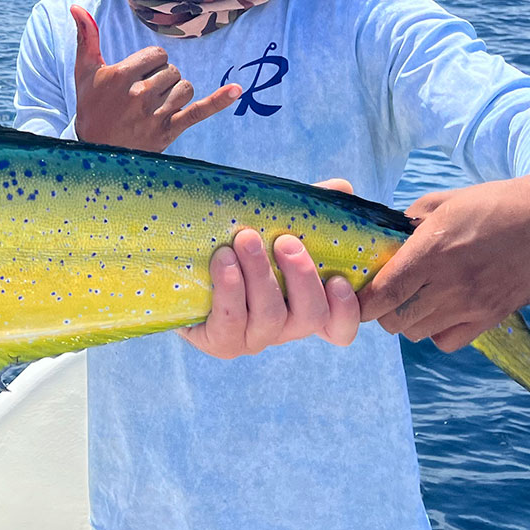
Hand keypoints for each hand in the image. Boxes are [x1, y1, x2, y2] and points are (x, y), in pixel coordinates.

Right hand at [70, 6, 239, 150]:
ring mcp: (156, 114)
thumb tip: (77, 7)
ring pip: (185, 87)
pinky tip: (236, 89)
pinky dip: (219, 101)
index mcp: (121, 76)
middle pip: (172, 70)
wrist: (95, 151)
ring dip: (175, 92)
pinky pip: (198, 111)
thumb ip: (86, 38)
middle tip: (142, 95)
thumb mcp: (85, 72)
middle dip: (161, 78)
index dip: (151, 62)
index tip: (138, 75)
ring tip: (156, 105)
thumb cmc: (91, 107)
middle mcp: (139, 93)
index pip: (157, 54)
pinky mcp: (169, 130)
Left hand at [180, 179, 361, 358]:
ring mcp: (253, 337)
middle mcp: (285, 327)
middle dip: (301, 276)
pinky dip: (229, 288)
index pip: (340, 327)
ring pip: (270, 317)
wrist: (183, 267)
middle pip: (310, 315)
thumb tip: (341, 188)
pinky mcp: (220, 341)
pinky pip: (230, 323)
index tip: (337, 279)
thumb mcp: (275, 226)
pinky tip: (222, 260)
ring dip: (260, 274)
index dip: (346, 310)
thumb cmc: (240, 248)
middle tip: (285, 241)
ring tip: (244, 239)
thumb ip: (309, 210)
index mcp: (304, 304)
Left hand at [355, 169, 529, 351]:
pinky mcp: (493, 317)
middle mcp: (451, 283)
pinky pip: (448, 342)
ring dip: (408, 321)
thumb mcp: (442, 202)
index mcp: (433, 250)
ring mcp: (473, 304)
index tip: (358, 295)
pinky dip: (437, 332)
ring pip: (418, 333)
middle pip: (395, 320)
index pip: (384, 294)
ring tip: (414, 301)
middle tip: (386, 296)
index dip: (364, 301)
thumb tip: (382, 243)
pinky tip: (441, 312)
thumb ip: (407, 223)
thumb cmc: (493, 204)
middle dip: (382, 311)